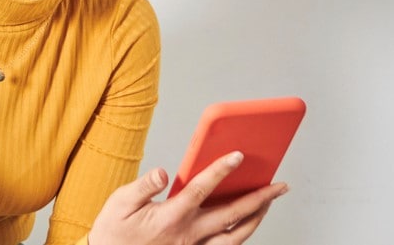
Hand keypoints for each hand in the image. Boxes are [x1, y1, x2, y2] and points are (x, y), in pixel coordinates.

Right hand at [88, 152, 287, 244]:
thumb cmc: (114, 232)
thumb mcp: (119, 203)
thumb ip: (143, 186)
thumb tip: (163, 172)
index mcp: (171, 217)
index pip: (202, 189)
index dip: (221, 171)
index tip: (238, 156)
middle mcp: (187, 235)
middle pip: (232, 215)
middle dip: (259, 198)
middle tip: (279, 185)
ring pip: (236, 237)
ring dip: (256, 218)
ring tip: (269, 203)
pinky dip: (241, 237)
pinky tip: (247, 225)